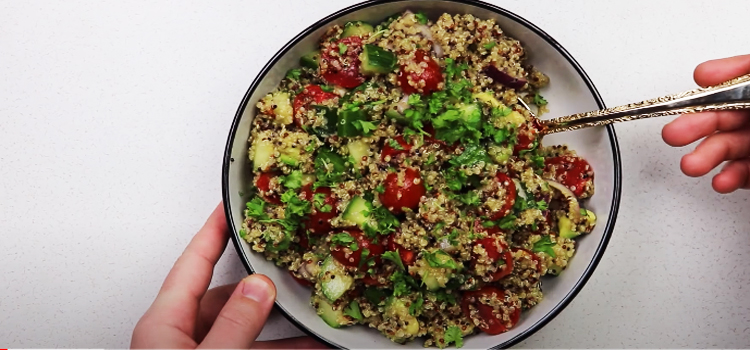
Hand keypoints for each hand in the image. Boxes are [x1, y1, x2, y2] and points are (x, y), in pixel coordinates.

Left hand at [130, 203, 324, 348]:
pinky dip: (286, 347)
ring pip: (249, 329)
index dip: (214, 230)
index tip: (230, 205)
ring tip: (314, 318)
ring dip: (284, 326)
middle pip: (228, 295)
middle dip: (266, 286)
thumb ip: (233, 323)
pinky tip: (312, 346)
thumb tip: (258, 288)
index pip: (193, 262)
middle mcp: (180, 338)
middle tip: (291, 269)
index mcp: (164, 324)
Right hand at [662, 54, 749, 193]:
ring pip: (725, 148)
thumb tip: (705, 74)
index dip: (707, 90)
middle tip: (674, 134)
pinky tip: (721, 180)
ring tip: (692, 165)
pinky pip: (740, 174)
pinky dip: (728, 179)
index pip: (728, 85)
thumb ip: (744, 72)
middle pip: (719, 118)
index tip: (688, 94)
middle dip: (693, 127)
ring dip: (704, 158)